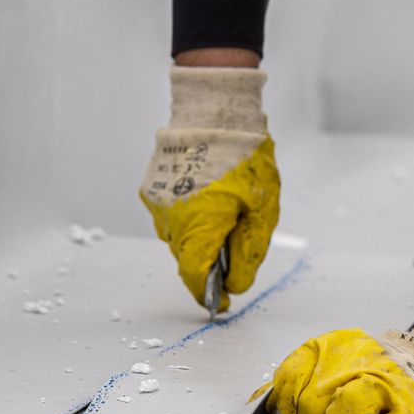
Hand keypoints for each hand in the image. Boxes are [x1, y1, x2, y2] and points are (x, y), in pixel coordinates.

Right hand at [139, 66, 279, 312]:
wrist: (214, 109)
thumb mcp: (261, 209)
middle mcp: (171, 218)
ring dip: (198, 238)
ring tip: (223, 213)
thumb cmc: (244, 156)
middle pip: (186, 259)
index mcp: (200, 225)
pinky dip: (188, 217)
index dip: (209, 295)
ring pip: (178, 238)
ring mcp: (158, 203)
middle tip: (234, 248)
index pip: (195, 277)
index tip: (223, 304)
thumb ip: (247, 252)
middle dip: (208, 263)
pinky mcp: (152, 189)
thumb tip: (235, 284)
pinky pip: (171, 216)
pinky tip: (208, 196)